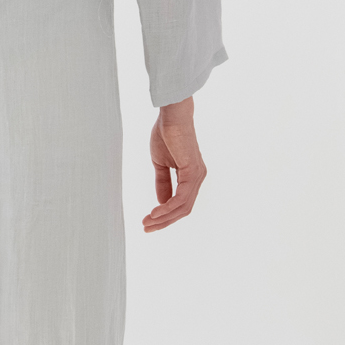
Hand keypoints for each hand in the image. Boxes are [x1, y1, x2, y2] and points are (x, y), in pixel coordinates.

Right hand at [143, 96, 206, 232]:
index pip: (181, 204)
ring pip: (183, 207)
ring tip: (148, 222)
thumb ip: (163, 183)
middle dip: (164, 221)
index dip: (165, 215)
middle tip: (146, 227)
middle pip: (183, 209)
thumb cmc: (166, 134)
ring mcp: (197, 176)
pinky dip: (167, 207)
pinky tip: (155, 212)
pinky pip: (181, 197)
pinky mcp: (192, 172)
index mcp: (191, 177)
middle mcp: (197, 178)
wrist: (171, 117)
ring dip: (164, 217)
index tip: (148, 221)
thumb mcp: (160, 164)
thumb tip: (161, 202)